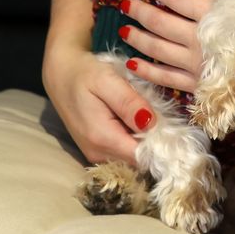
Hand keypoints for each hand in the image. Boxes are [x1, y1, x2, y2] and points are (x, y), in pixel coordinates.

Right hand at [43, 44, 152, 165]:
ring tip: (146, 113)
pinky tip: (135, 119)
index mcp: (102, 138)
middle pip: (140, 159)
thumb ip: (129, 103)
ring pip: (134, 157)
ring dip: (145, 140)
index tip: (173, 127)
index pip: (142, 157)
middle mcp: (98, 154)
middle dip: (155, 141)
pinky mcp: (98, 151)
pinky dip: (135, 138)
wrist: (61, 75)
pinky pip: (124, 152)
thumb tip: (151, 124)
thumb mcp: (107, 80)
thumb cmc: (84, 74)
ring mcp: (97, 155)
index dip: (162, 145)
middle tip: (160, 114)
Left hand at [119, 0, 213, 93]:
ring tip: (122, 30)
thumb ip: (229, 0)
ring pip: (157, 48)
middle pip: (161, 22)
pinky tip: (132, 64)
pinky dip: (146, 70)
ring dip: (137, 38)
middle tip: (124, 3)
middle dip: (141, 11)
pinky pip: (164, 77)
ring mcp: (193, 64)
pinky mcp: (195, 85)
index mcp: (213, 15)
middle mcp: (197, 38)